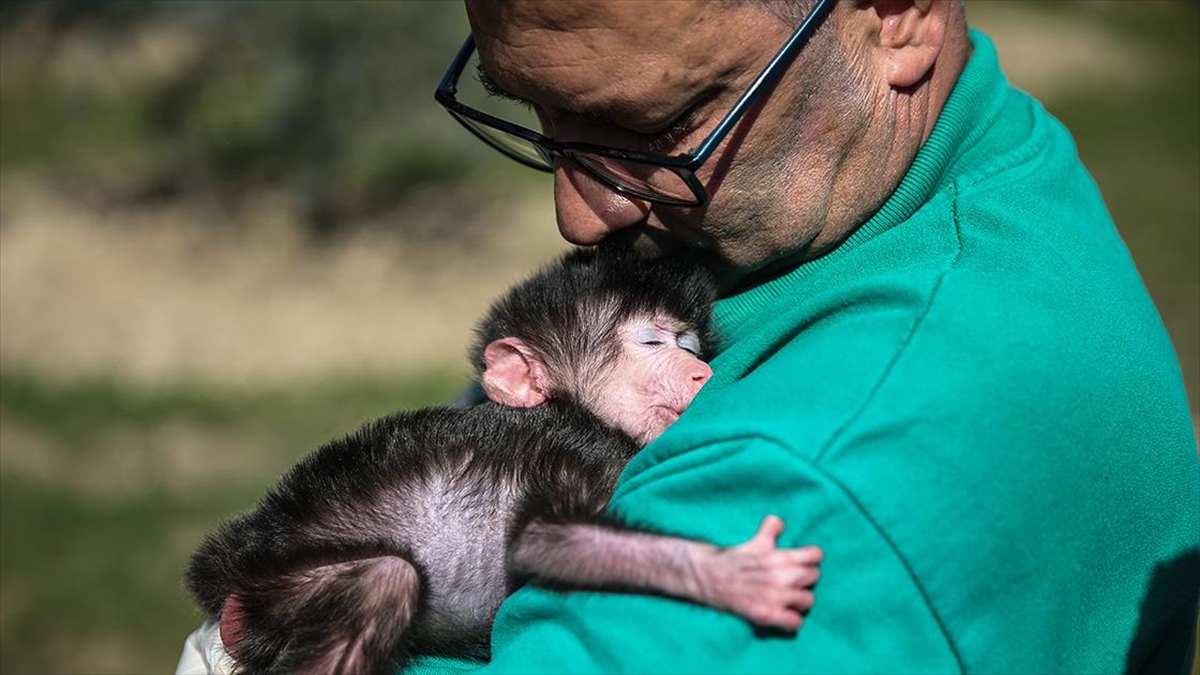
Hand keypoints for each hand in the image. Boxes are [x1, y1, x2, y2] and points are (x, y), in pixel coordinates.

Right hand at [695, 515, 822, 630]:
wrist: (709, 577)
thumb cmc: (734, 558)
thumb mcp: (755, 540)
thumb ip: (771, 529)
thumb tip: (779, 522)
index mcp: (780, 556)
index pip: (815, 556)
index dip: (811, 558)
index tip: (804, 561)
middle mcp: (782, 576)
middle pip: (814, 577)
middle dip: (806, 578)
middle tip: (795, 580)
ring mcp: (775, 597)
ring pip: (808, 600)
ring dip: (800, 599)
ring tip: (791, 598)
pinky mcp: (767, 614)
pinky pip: (794, 622)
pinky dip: (792, 620)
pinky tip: (785, 615)